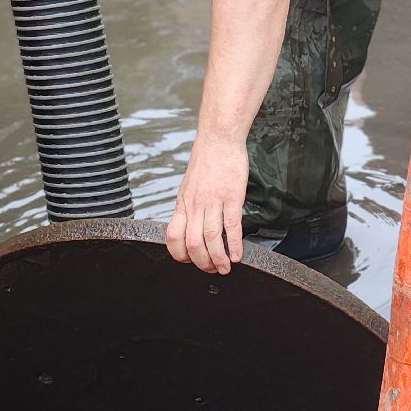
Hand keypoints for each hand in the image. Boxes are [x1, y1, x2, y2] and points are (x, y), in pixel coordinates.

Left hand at [166, 134, 247, 274]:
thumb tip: (190, 226)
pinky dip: (235, 245)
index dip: (180, 255)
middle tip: (212, 270)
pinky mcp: (231, 197)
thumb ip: (189, 207)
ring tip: (225, 268)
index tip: (191, 261)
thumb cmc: (206, 162)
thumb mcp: (189, 187)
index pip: (173, 237)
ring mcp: (213, 202)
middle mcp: (195, 205)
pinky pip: (231, 226)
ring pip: (211, 239)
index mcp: (183, 204)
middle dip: (202, 263)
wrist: (218, 140)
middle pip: (192, 243)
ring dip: (219, 258)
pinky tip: (238, 255)